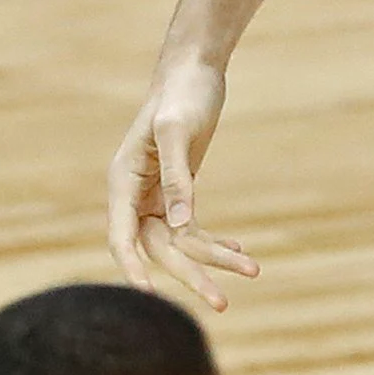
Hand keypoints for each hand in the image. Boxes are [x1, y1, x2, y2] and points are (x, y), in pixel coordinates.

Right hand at [105, 60, 259, 308]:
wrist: (194, 71)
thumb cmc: (182, 96)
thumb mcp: (177, 133)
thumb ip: (176, 179)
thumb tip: (179, 226)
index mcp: (123, 181)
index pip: (121, 237)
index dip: (133, 269)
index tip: (150, 296)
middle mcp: (134, 195)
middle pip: (158, 249)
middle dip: (190, 275)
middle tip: (221, 303)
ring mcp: (155, 197)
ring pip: (180, 243)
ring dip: (213, 259)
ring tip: (252, 271)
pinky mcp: (177, 193)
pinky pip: (192, 229)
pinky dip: (216, 241)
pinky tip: (241, 252)